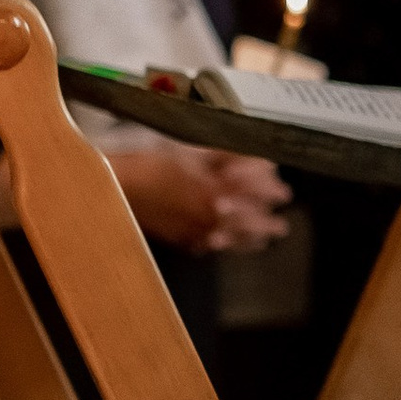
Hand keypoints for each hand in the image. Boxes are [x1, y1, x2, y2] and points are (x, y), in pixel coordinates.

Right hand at [111, 141, 294, 254]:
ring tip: (264, 240)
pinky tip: (226, 243)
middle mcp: (212, 218)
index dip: (272, 193)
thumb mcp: (194, 152)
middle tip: (281, 226)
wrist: (117, 186)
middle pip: (251, 225)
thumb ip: (227, 158)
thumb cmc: (153, 164)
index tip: (283, 193)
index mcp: (218, 193)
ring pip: (234, 242)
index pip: (256, 195)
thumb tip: (254, 160)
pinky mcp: (181, 240)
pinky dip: (224, 246)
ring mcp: (196, 232)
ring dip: (252, 240)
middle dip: (268, 225)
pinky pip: (210, 247)